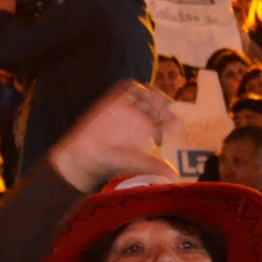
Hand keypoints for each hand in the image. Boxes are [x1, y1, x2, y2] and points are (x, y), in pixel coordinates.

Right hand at [46, 80, 178, 190]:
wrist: (87, 156)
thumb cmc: (111, 161)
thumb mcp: (136, 161)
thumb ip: (154, 164)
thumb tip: (174, 174)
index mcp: (147, 130)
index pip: (166, 118)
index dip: (172, 117)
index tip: (173, 122)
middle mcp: (139, 118)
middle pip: (158, 104)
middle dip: (164, 104)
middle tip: (165, 111)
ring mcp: (127, 109)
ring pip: (146, 94)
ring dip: (153, 94)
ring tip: (155, 102)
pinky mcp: (114, 102)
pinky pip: (128, 88)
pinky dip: (136, 87)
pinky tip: (141, 94)